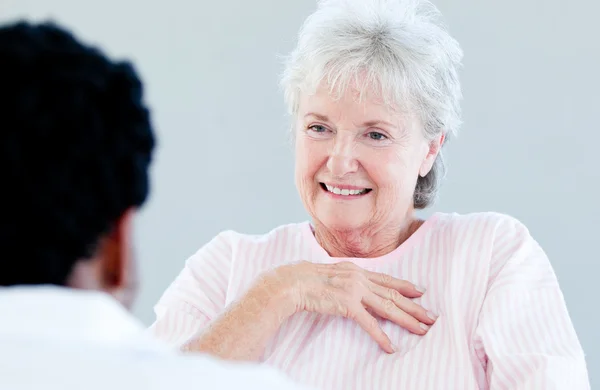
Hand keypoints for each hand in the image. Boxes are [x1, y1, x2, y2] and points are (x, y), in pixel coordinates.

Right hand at [264, 261, 435, 353]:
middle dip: (414, 307)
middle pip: (393, 294)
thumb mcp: (331, 275)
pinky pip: (369, 323)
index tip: (421, 292)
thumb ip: (345, 279)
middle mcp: (359, 278)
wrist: (291, 282)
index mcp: (356, 270)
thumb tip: (353, 288)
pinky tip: (390, 346)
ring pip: (388, 307)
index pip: (386, 279)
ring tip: (421, 330)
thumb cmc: (305, 280)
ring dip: (406, 320)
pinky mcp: (347, 304)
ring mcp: (354, 290)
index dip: (405, 286)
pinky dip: (381, 336)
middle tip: (432, 317)